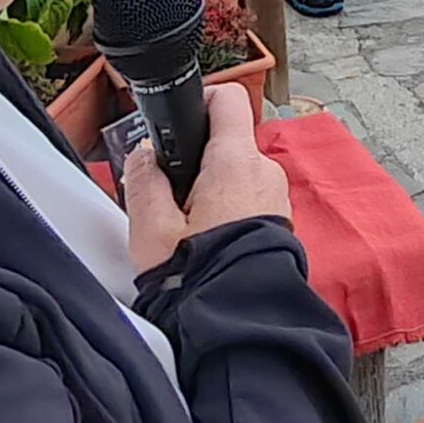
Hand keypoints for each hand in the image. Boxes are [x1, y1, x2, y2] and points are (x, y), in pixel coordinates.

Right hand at [120, 86, 288, 269]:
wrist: (239, 323)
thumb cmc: (199, 277)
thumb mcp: (150, 228)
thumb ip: (144, 180)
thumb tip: (145, 155)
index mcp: (236, 163)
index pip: (227, 99)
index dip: (199, 100)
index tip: (176, 122)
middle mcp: (265, 173)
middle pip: (226, 143)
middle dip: (194, 162)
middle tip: (167, 194)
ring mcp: (277, 198)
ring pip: (236, 175)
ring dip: (210, 190)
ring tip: (184, 227)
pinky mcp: (279, 222)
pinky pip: (249, 200)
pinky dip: (227, 210)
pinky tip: (206, 241)